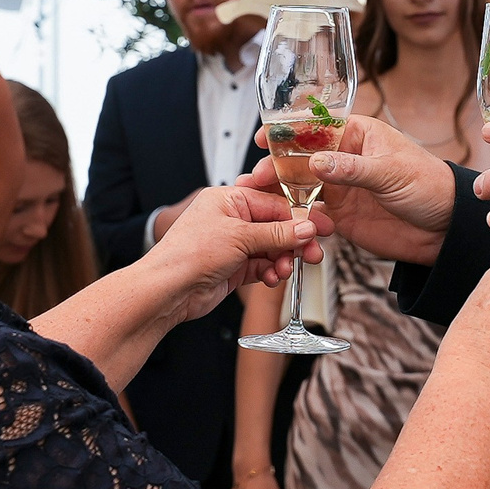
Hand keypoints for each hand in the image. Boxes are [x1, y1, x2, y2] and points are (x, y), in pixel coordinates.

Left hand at [147, 185, 327, 326]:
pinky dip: (271, 272)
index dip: (300, 217)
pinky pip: (263, 265)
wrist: (168, 290)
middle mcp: (232, 219)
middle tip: (312, 253)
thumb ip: (277, 233)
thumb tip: (306, 227)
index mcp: (229, 199)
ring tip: (285, 269)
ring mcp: (233, 244)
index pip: (274, 203)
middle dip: (295, 241)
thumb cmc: (189, 253)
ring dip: (283, 259)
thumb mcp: (240, 236)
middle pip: (276, 226)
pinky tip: (272, 278)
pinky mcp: (234, 267)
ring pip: (272, 248)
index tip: (321, 227)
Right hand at [239, 114, 454, 265]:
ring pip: (299, 187)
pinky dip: (295, 220)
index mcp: (357, 135)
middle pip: (299, 158)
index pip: (315, 126)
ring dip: (278, 194)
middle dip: (274, 167)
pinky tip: (283, 225)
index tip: (263, 138)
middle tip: (254, 178)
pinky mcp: (340, 216)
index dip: (286, 131)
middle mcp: (343, 159)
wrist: (446, 228)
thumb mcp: (391, 172)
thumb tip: (316, 162)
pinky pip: (310, 216)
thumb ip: (353, 169)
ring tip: (257, 202)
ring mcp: (339, 187)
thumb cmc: (429, 186)